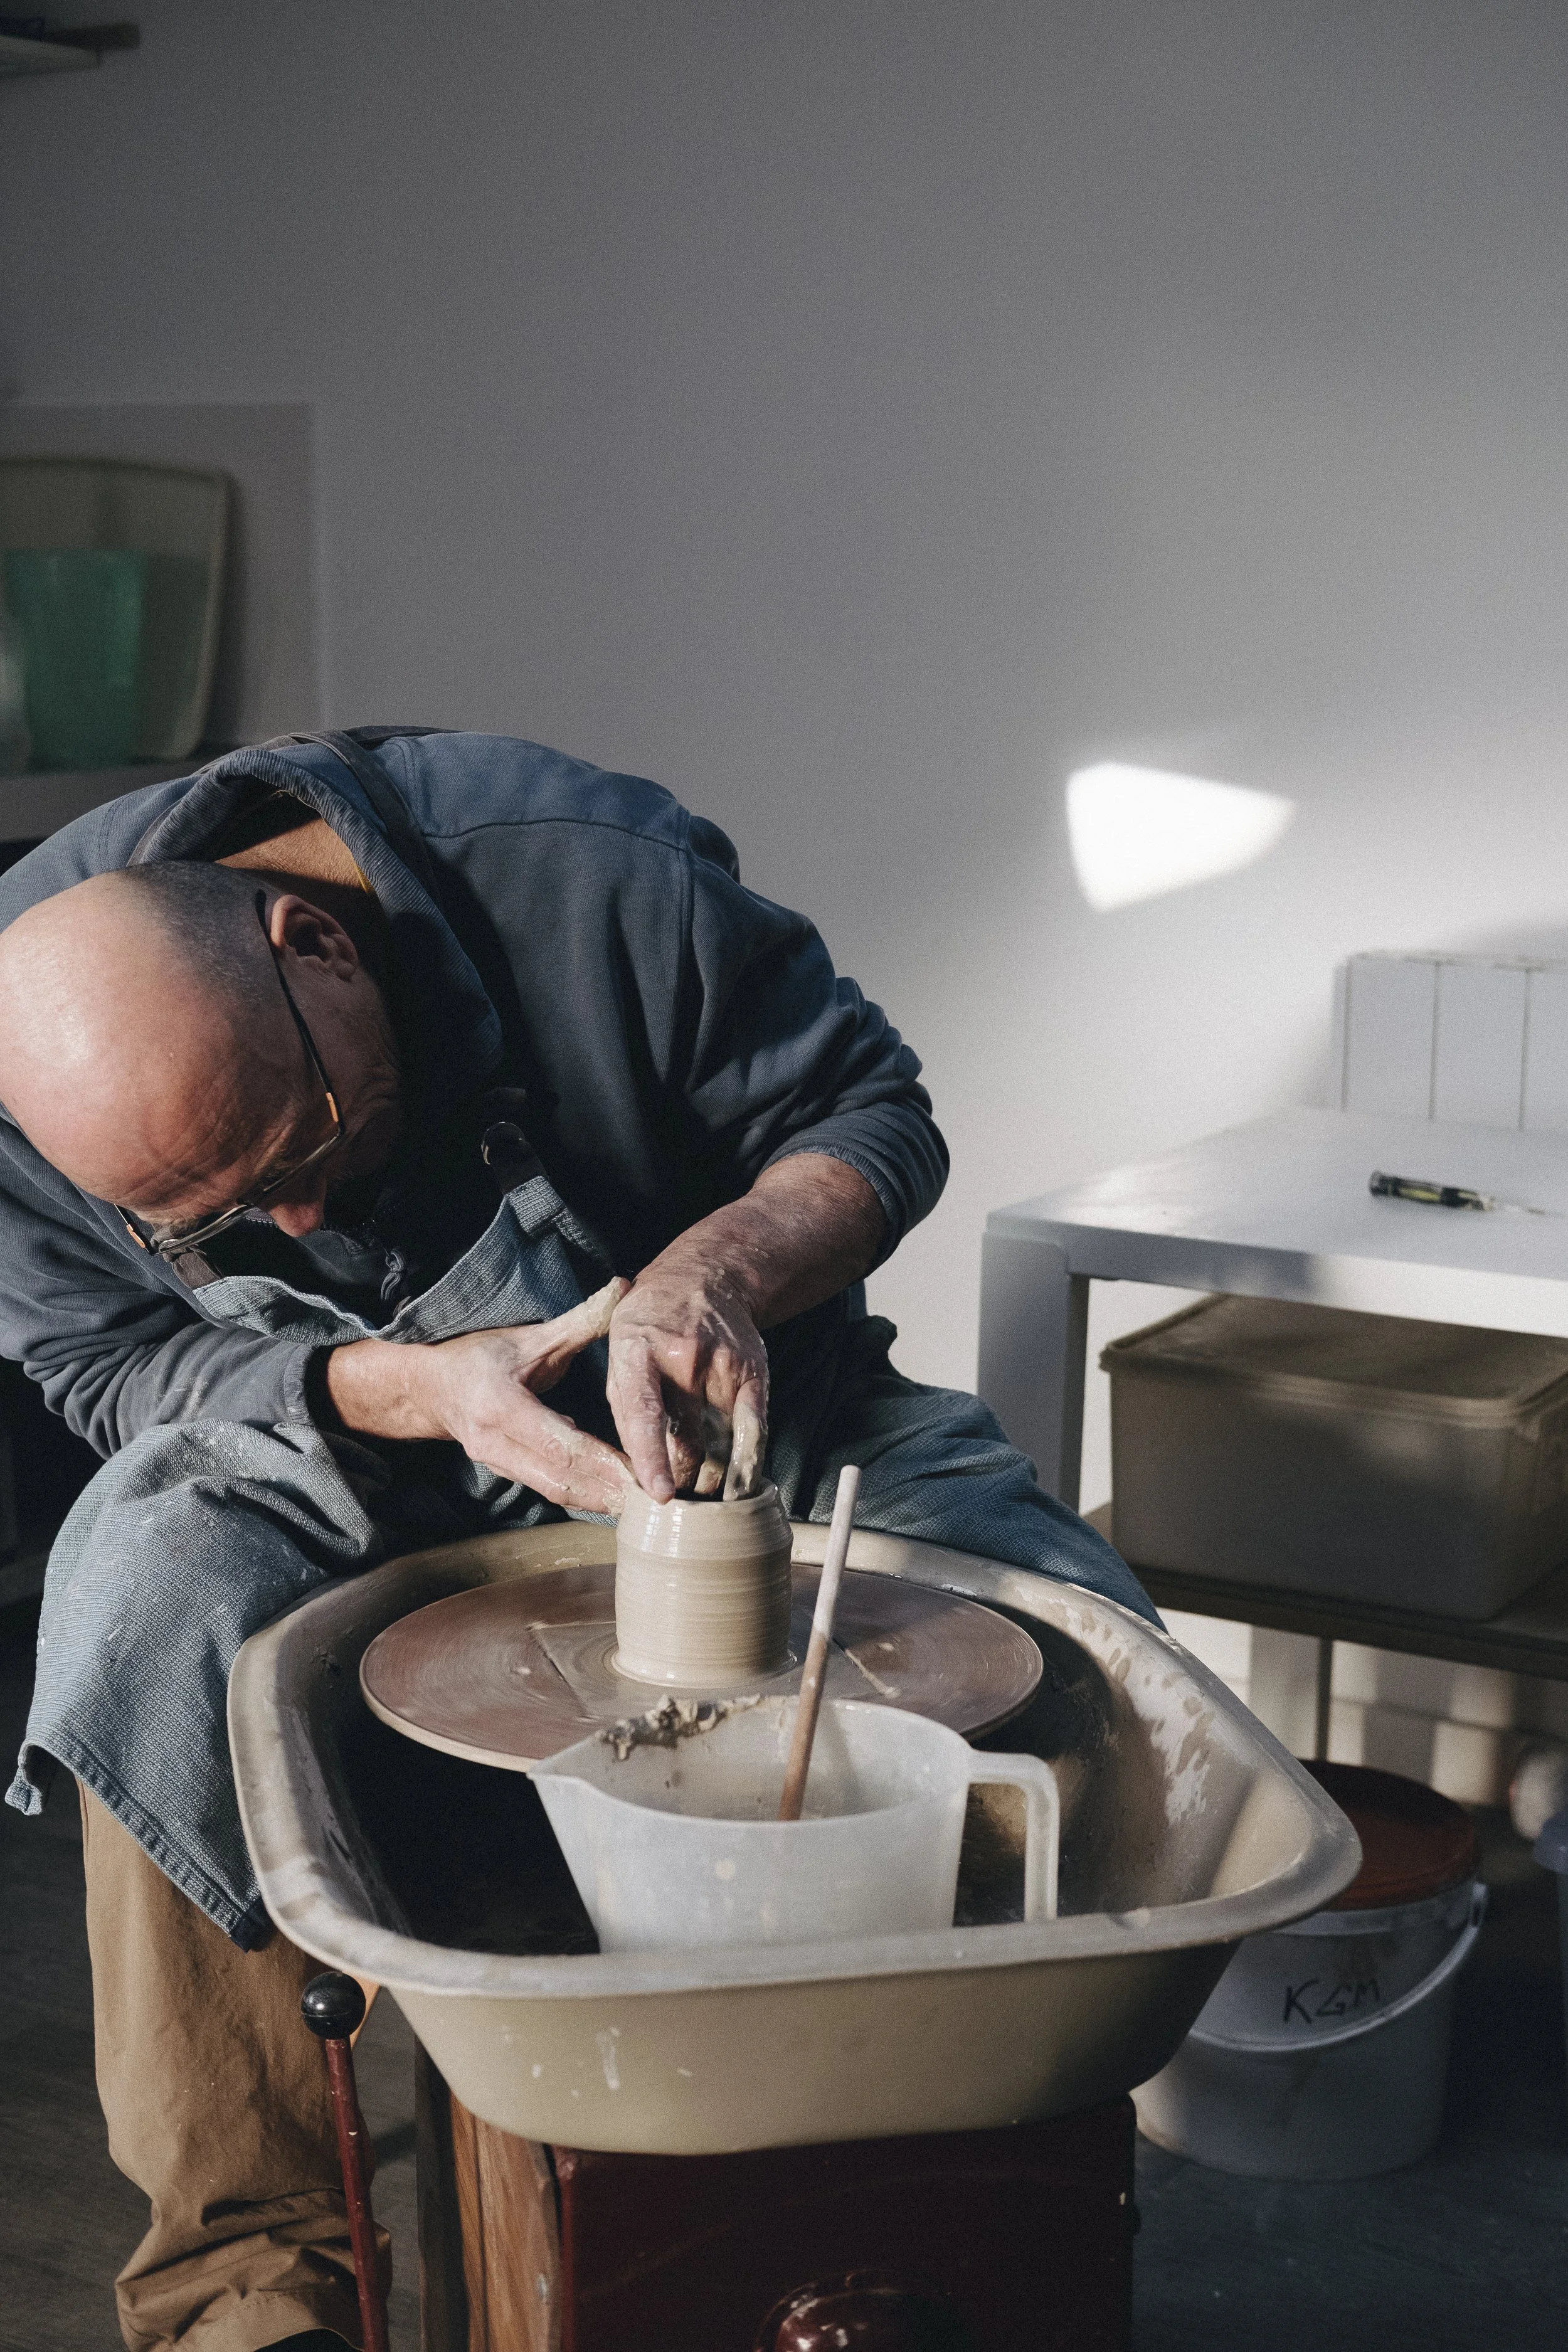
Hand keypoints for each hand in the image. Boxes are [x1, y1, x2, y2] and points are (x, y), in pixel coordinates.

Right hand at [326, 1278, 634, 1515]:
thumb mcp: (528, 1336)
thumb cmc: (479, 1358)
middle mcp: (495, 1442)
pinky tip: (617, 1500)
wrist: (431, 1389)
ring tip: (642, 1505)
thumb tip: (624, 1288)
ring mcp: (498, 1464)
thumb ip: (579, 1319)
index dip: (600, 1461)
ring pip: (555, 1490)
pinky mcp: (506, 1474)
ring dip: (599, 1501)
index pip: (558, 1442)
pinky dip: (584, 1498)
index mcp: (500, 1405)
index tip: (640, 1471)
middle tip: (653, 1498)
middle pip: (560, 1477)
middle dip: (608, 1490)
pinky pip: (549, 1490)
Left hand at [606, 1264, 767, 1503]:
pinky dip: (746, 1463)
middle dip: (683, 1481)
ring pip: (721, 1446)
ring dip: (712, 1476)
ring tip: (702, 1486)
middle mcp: (684, 1358)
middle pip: (690, 1442)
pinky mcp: (754, 1372)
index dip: (652, 1457)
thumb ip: (626, 1414)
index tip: (661, 1492)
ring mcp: (724, 1364)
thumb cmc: (648, 1329)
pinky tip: (739, 1482)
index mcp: (638, 1352)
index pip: (645, 1413)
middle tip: (678, 1497)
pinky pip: (754, 1432)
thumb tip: (640, 1473)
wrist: (702, 1280)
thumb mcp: (619, 1358)